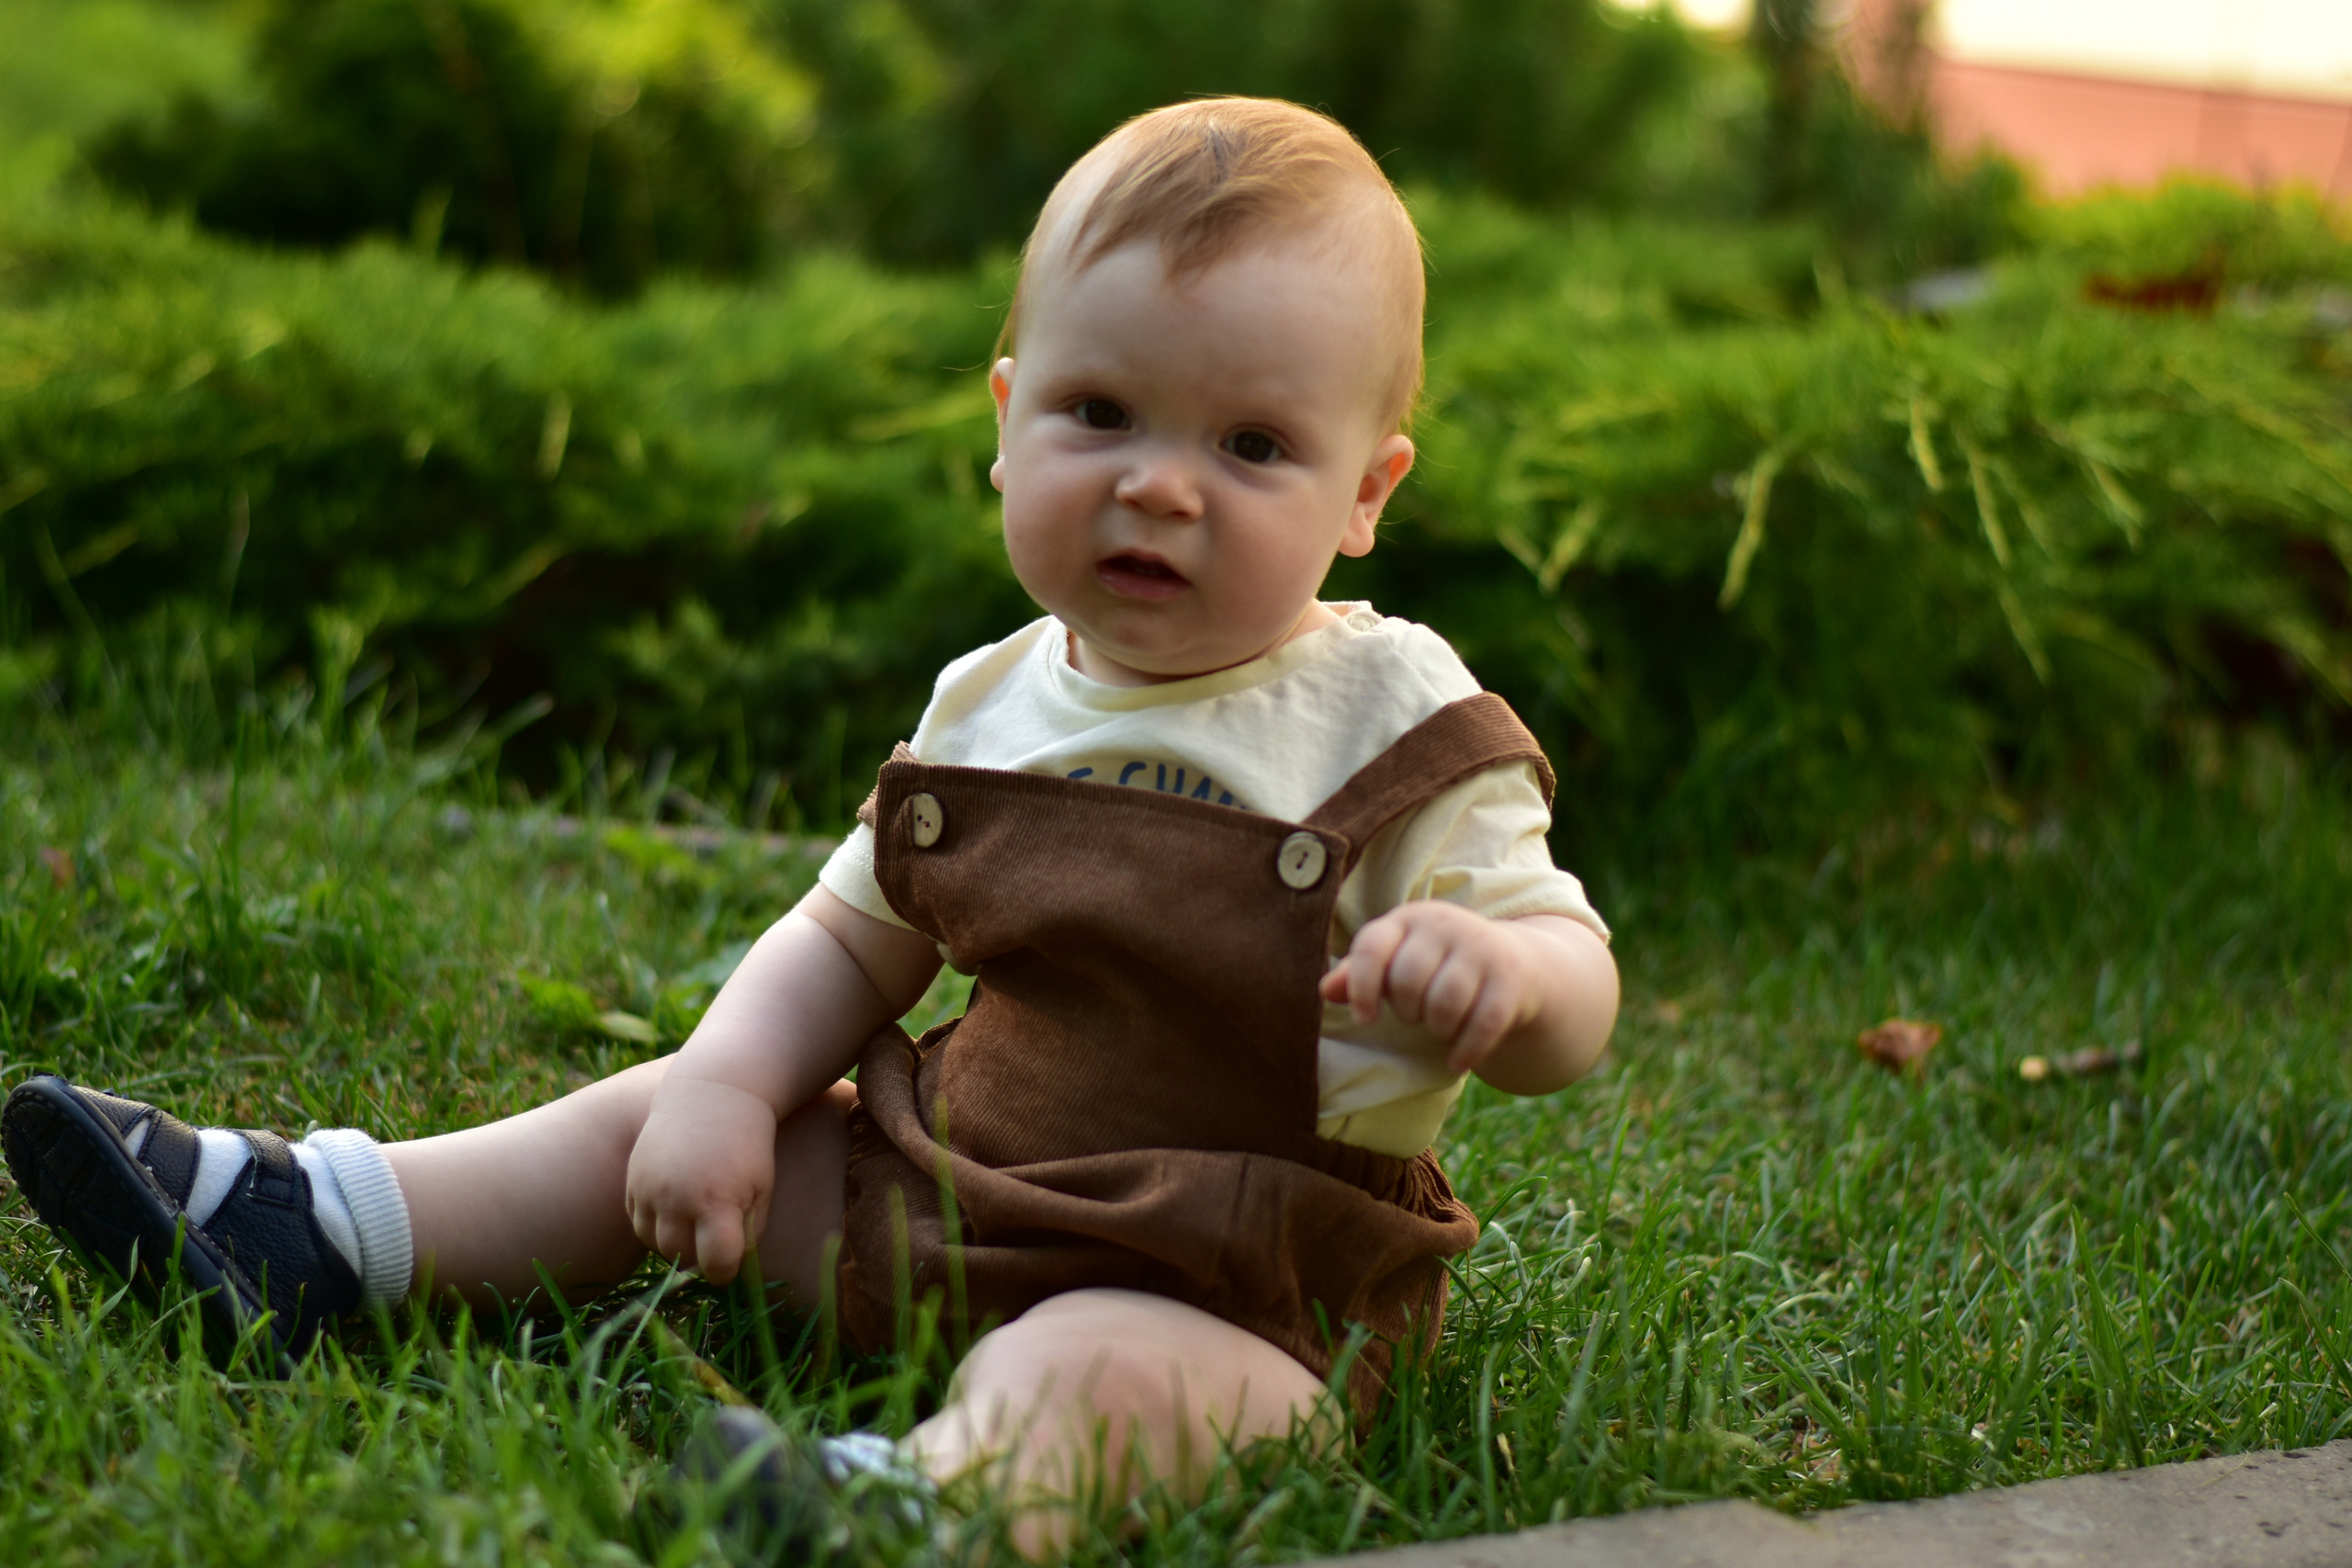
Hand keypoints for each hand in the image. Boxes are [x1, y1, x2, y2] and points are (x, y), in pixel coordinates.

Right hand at [624, 1073, 779, 1283]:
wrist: (711, 1091)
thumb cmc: (747, 1142)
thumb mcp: (761, 1187)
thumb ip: (748, 1231)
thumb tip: (730, 1265)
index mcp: (715, 1202)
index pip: (716, 1265)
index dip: (727, 1269)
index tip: (732, 1258)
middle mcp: (676, 1199)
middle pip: (682, 1256)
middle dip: (701, 1255)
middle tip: (715, 1238)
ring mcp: (650, 1189)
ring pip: (656, 1243)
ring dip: (676, 1242)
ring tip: (697, 1220)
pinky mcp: (633, 1180)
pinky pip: (638, 1222)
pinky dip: (655, 1224)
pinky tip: (676, 1208)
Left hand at [1318, 900, 1550, 1074]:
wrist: (1514, 965)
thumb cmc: (1437, 968)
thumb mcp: (1397, 963)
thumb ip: (1359, 975)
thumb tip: (1325, 990)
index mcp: (1408, 918)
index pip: (1372, 946)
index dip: (1361, 986)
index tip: (1364, 1018)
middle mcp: (1445, 923)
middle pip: (1408, 981)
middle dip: (1408, 1012)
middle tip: (1418, 1016)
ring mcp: (1481, 946)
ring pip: (1445, 1004)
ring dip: (1439, 1030)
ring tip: (1441, 1029)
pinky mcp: (1511, 975)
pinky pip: (1483, 1023)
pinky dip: (1465, 1050)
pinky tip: (1456, 1061)